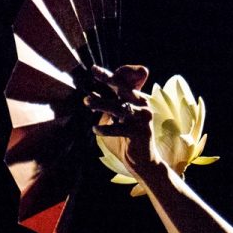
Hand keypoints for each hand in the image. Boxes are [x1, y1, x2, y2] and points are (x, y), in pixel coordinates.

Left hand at [87, 64, 165, 181]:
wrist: (145, 162)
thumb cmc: (129, 140)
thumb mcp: (120, 120)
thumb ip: (111, 107)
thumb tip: (91, 95)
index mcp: (139, 101)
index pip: (124, 84)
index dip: (109, 76)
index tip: (94, 69)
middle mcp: (143, 107)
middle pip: (123, 90)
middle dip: (107, 81)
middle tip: (92, 75)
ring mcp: (143, 120)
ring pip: (119, 108)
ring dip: (101, 104)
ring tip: (87, 101)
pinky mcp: (140, 133)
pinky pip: (119, 128)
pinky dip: (105, 128)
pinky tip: (95, 129)